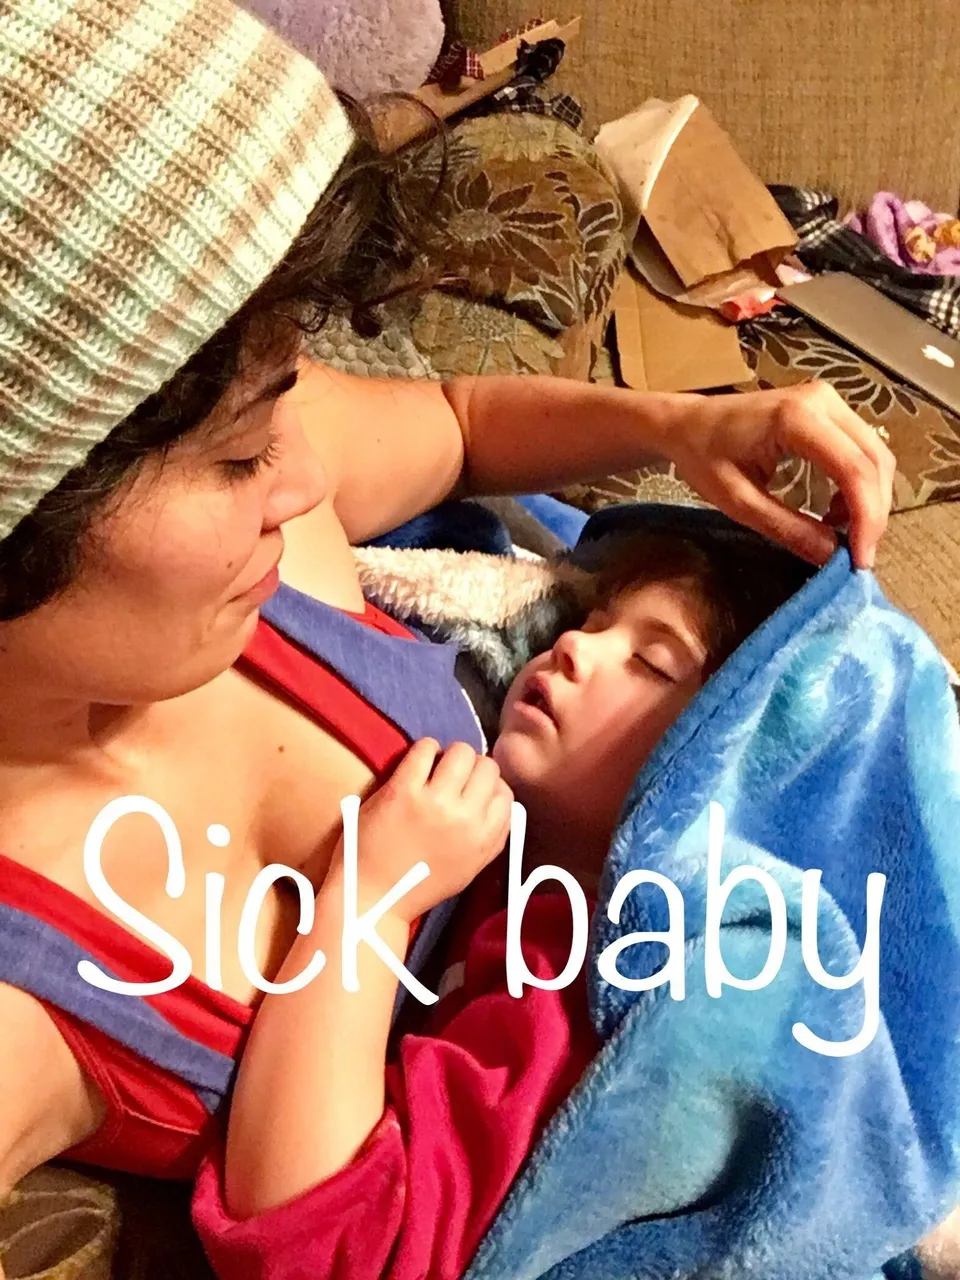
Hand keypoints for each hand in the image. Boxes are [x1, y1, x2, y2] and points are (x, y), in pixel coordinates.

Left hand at [350, 739, 513, 921]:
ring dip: (450, 754)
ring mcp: (435, 802)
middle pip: (487, 768)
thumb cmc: (419, 886)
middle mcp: (466, 818)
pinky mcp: (403, 791)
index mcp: (484, 839)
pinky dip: (424, 749)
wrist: (372, 898)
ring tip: (435, 767)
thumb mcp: (470, 868)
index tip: (472, 790)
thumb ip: (492, 837)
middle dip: (472, 768)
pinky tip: (416, 763)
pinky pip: (425, 749)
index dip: (489, 788)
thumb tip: (503, 802)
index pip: (505, 793)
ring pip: (461, 752)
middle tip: (453, 777)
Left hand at [662, 382, 895, 569]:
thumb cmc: (702, 455)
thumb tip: (832, 555)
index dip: (866, 517)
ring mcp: (828, 400)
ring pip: (874, 455)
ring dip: (868, 500)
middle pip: (874, 461)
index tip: (860, 559)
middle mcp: (821, 401)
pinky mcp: (829, 409)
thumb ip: (786, 527)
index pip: (853, 469)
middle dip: (872, 513)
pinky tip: (835, 511)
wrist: (687, 422)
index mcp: (795, 418)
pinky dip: (858, 485)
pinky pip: (860, 449)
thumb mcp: (737, 500)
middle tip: (857, 555)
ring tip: (842, 535)